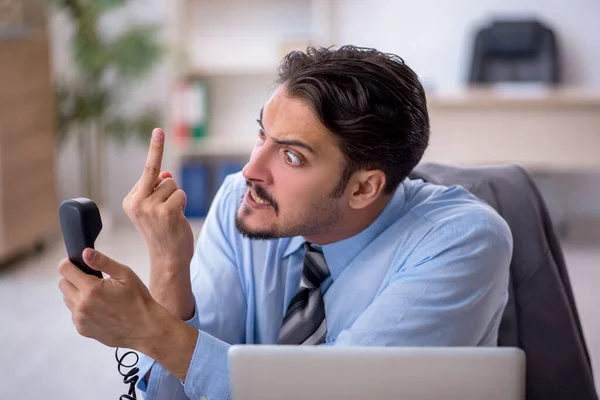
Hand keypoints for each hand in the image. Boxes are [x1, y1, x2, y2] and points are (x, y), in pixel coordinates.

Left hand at [58, 248, 161, 348]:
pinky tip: (99, 308)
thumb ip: (103, 262)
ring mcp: (80, 319)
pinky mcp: (82, 329)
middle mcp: (82, 305)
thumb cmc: (138, 300)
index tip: (77, 263)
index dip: (69, 263)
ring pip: (67, 299)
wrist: (144, 329)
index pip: (64, 269)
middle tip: (92, 279)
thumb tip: (85, 252)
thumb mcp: (126, 275)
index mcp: (91, 289)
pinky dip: (82, 308)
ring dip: (76, 293)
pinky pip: (74, 313)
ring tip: (97, 295)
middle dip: (73, 278)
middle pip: (62, 284)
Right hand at [123, 128, 193, 271]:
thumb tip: (166, 174)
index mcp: (130, 200)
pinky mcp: (166, 212)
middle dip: (156, 147)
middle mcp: (136, 202)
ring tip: (171, 216)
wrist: (168, 258)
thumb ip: (158, 190)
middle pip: (158, 173)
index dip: (155, 153)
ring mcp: (150, 207)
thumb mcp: (156, 209)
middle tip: (158, 130)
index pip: (147, 172)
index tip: (157, 130)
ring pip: (172, 184)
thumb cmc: (164, 232)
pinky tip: (177, 219)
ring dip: (177, 198)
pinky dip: (183, 204)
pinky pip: (181, 194)